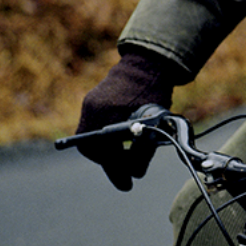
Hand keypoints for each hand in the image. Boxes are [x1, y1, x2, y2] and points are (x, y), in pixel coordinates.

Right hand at [76, 50, 176, 190]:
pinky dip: (104, 140)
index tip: (127, 184)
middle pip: (93, 149)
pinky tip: (119, 144)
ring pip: (90, 140)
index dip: (116, 171)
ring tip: (124, 160)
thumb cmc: (155, 90)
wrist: (148, 61)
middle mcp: (94, 109)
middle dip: (109, 164)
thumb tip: (135, 172)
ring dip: (106, 153)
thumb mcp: (156, 122)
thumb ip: (145, 147)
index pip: (106, 152)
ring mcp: (89, 104)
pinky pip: (92, 128)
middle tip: (125, 174)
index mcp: (109, 113)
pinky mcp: (91, 102)